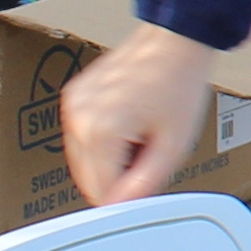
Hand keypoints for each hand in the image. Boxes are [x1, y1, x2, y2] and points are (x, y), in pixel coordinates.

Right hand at [58, 21, 225, 209]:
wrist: (173, 41)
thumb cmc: (178, 85)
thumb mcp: (173, 146)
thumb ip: (145, 184)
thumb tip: (122, 208)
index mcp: (100, 131)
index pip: (101, 193)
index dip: (128, 195)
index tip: (147, 182)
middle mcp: (78, 118)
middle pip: (88, 180)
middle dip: (118, 176)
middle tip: (148, 152)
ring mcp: (71, 105)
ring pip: (83, 162)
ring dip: (110, 160)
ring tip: (139, 133)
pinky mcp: (72, 97)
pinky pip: (82, 138)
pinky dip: (102, 141)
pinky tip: (128, 122)